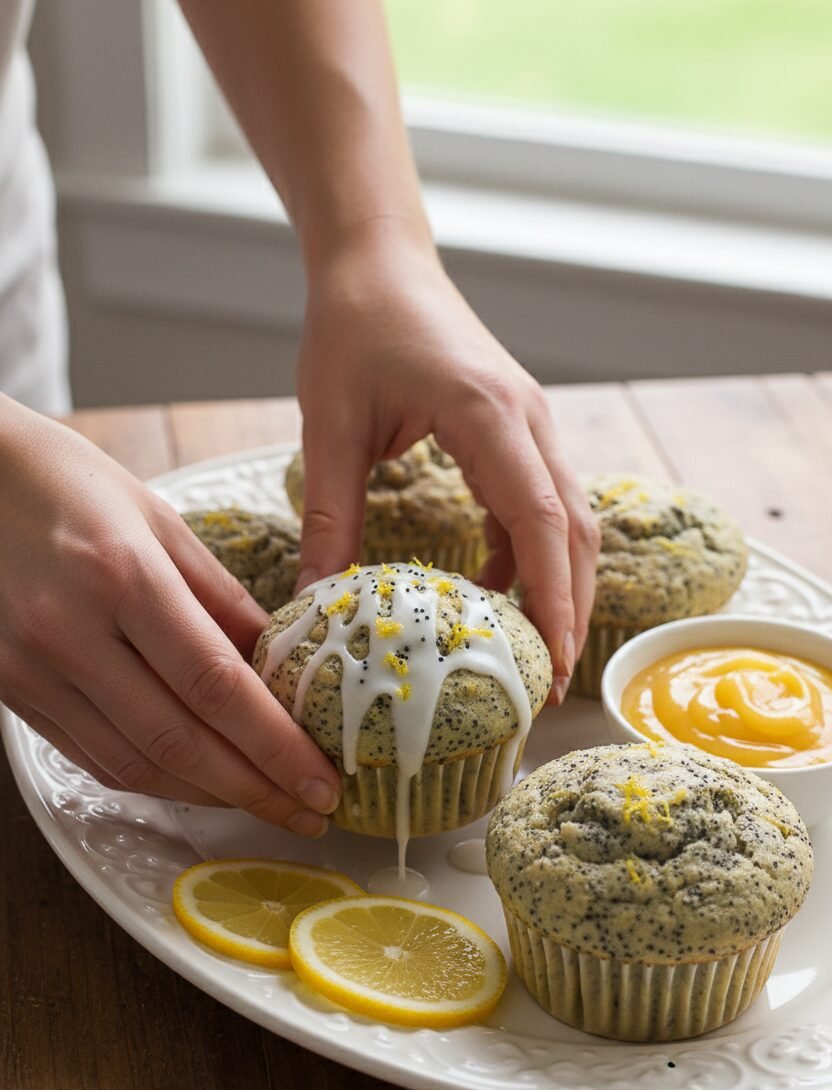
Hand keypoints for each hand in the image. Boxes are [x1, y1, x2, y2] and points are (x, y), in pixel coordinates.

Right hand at [0, 401, 339, 833]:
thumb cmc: (65, 482)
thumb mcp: (158, 520)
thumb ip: (221, 600)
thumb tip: (280, 665)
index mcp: (122, 576)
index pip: (216, 686)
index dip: (276, 747)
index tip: (323, 781)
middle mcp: (70, 632)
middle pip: (179, 742)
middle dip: (256, 789)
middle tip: (310, 812)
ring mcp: (29, 669)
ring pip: (134, 764)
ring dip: (208, 796)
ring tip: (265, 801)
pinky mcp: (9, 690)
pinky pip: (93, 757)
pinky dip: (154, 778)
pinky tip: (198, 781)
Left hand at [296, 224, 600, 701]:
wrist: (379, 260)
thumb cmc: (353, 326)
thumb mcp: (329, 425)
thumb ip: (327, 515)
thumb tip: (313, 601)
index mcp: (488, 414)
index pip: (539, 519)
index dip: (550, 597)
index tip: (549, 661)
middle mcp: (527, 420)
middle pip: (573, 529)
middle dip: (567, 608)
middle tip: (545, 681)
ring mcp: (529, 423)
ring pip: (565, 518)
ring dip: (553, 585)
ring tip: (526, 652)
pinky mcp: (515, 430)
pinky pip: (536, 502)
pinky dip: (524, 554)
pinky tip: (488, 592)